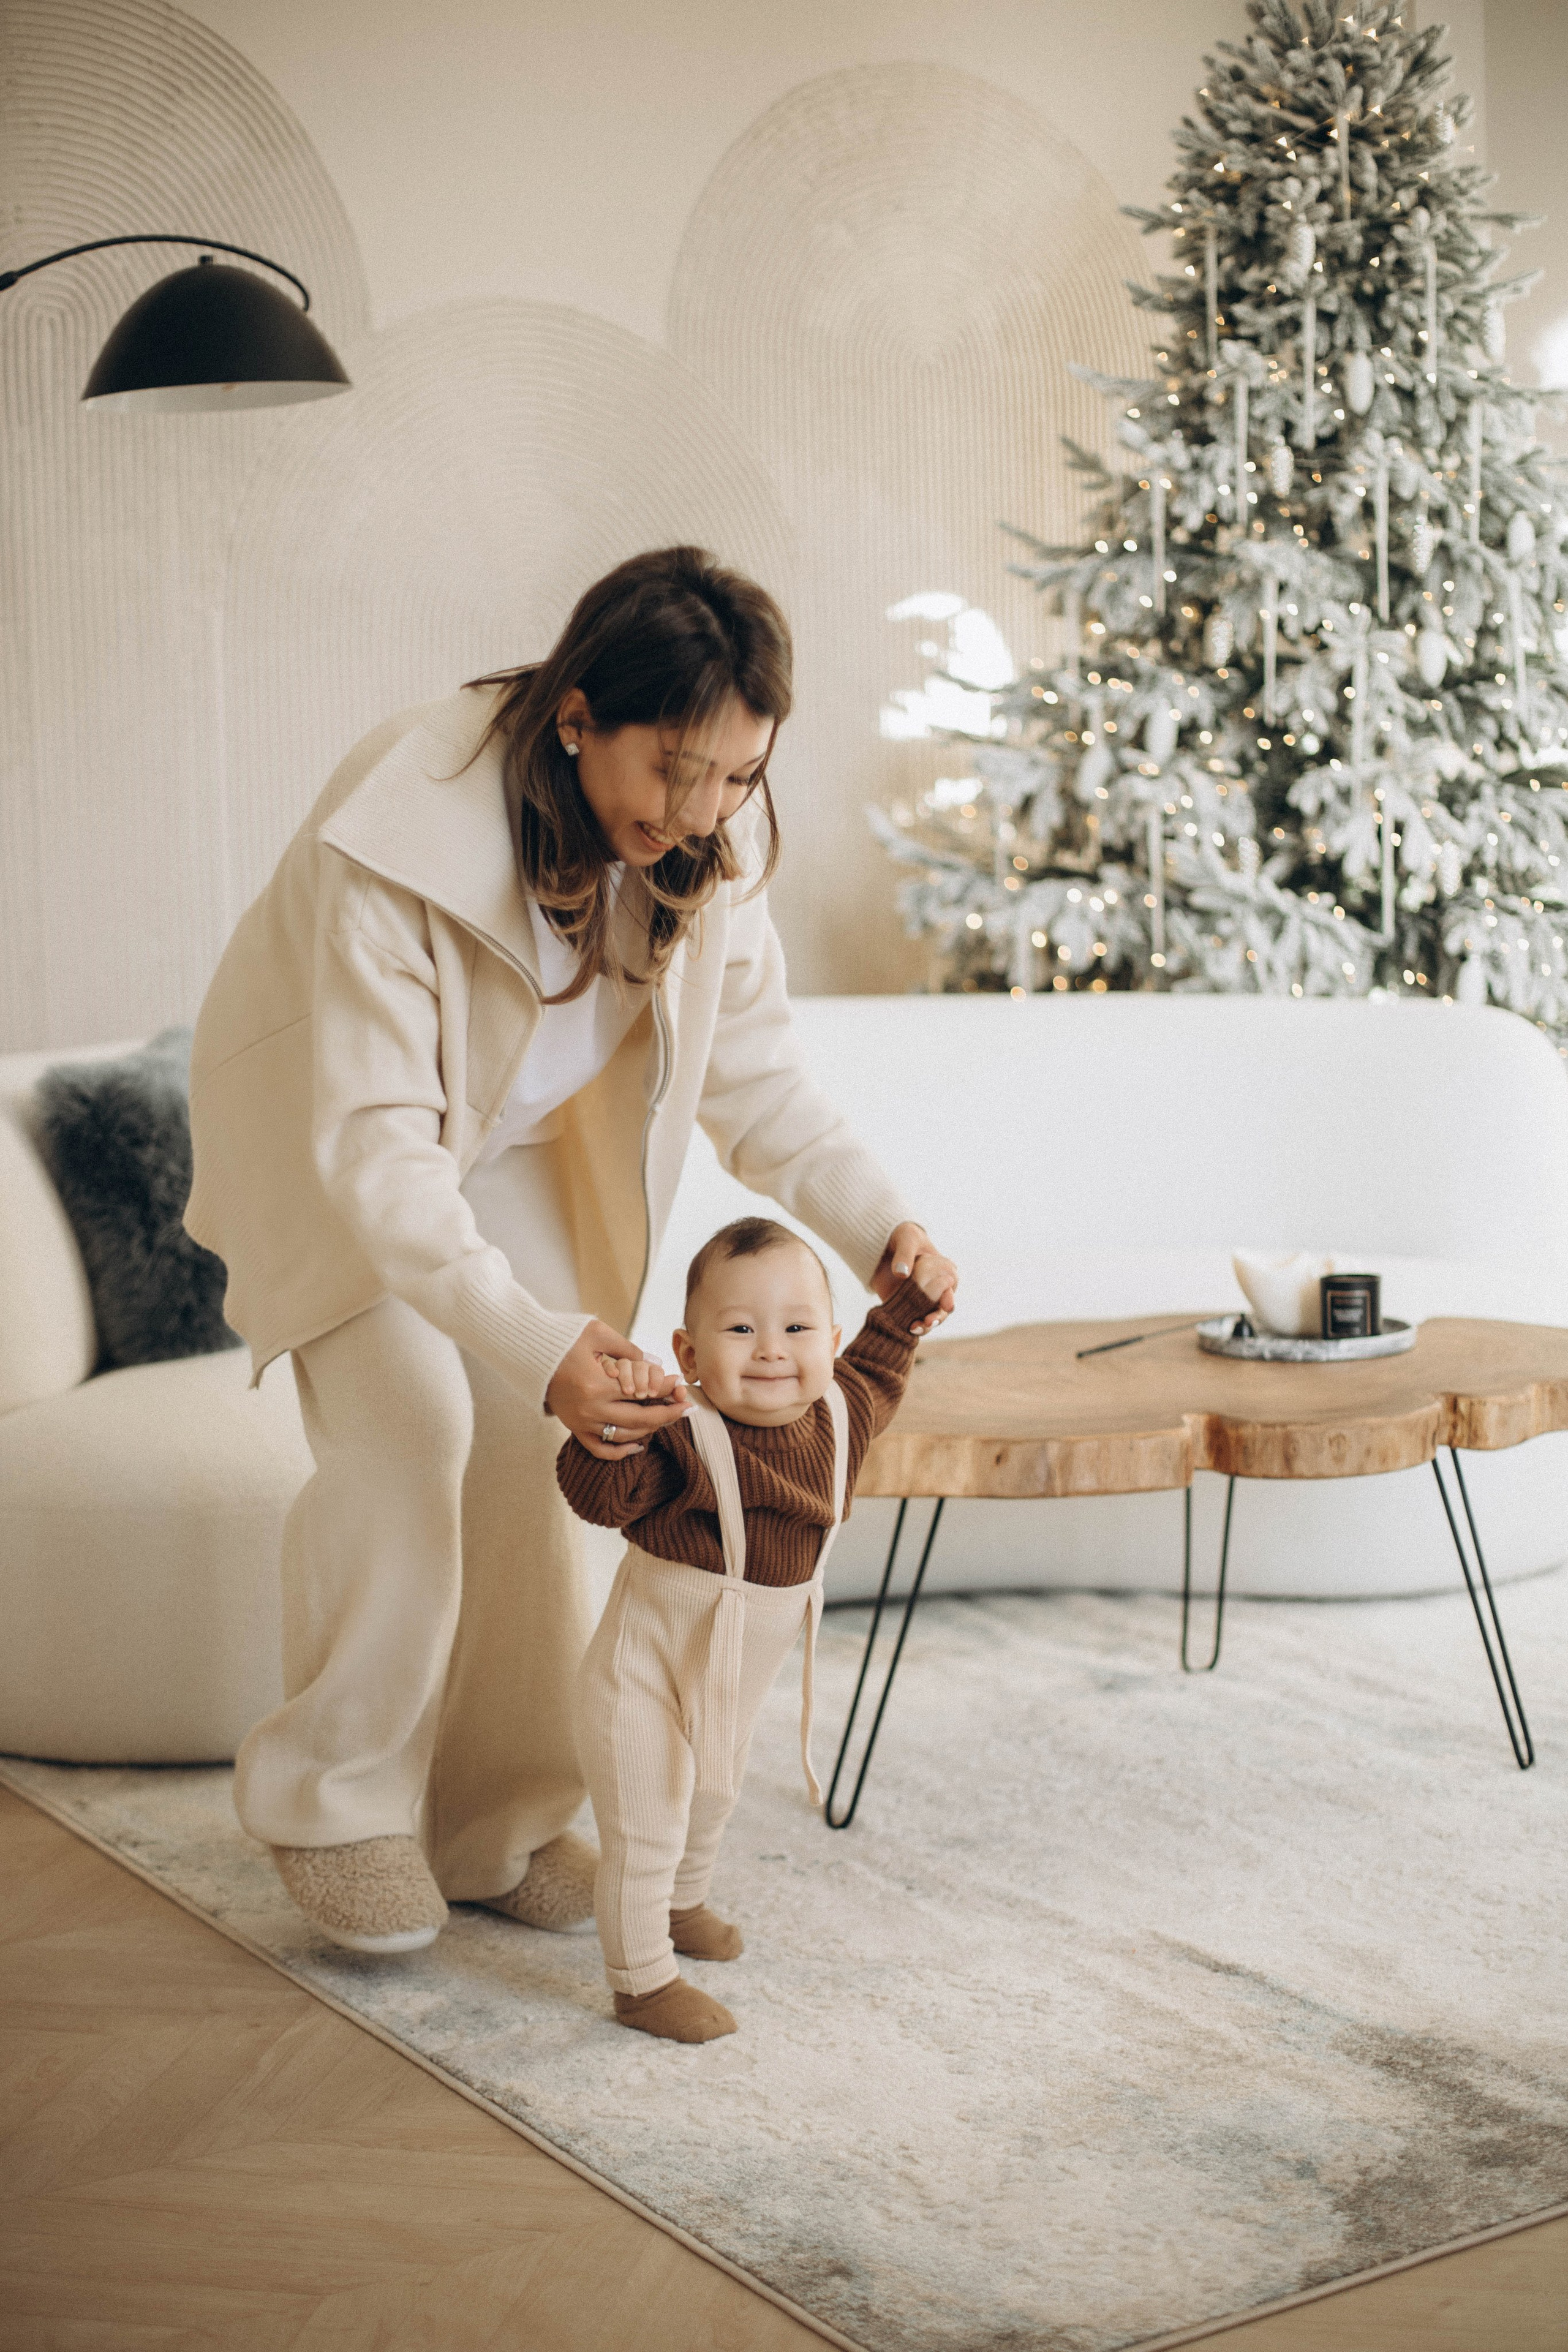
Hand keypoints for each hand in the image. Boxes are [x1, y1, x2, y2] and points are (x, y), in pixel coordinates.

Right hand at [546, 1321, 688, 1457]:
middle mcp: (591, 1410)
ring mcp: (582, 1423)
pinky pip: (601, 1449)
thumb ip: (628, 1350)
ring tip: (666, 1417)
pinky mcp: (575, 1429)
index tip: (679, 1383)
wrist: (530, 1355)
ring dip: (650, 1429)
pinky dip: (621, 1452)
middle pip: (640, 1420)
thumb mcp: (598, 1334)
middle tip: (686, 1407)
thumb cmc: (564, 1340)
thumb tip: (654, 1365)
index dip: (665, 1389)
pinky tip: (639, 1444)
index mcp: (597, 1385)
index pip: (642, 1393)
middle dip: (668, 1414)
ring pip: (625, 1436)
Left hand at [872, 1221, 957, 1335]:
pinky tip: (906, 1329)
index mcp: (945, 1271)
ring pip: (928, 1318)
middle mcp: (936, 1289)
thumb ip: (905, 1254)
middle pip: (942, 1308)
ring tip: (915, 1328)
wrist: (881, 1244)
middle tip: (928, 1322)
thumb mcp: (906, 1238)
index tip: (946, 1305)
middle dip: (937, 1317)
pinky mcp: (905, 1306)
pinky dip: (909, 1326)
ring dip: (924, 1326)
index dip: (948, 1297)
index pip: (951, 1287)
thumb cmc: (902, 1236)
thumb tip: (902, 1274)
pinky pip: (910, 1319)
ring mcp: (921, 1299)